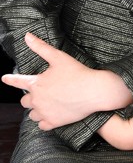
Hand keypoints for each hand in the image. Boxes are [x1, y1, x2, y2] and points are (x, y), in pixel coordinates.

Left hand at [1, 32, 131, 127]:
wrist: (94, 91)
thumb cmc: (77, 72)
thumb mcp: (58, 57)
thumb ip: (40, 47)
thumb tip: (27, 36)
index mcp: (36, 83)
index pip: (18, 82)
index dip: (10, 79)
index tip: (4, 78)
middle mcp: (37, 100)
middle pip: (25, 101)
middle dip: (30, 96)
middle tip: (42, 91)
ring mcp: (45, 112)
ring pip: (32, 114)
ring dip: (36, 109)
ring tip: (46, 103)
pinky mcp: (53, 122)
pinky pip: (41, 125)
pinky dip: (44, 121)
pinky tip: (50, 115)